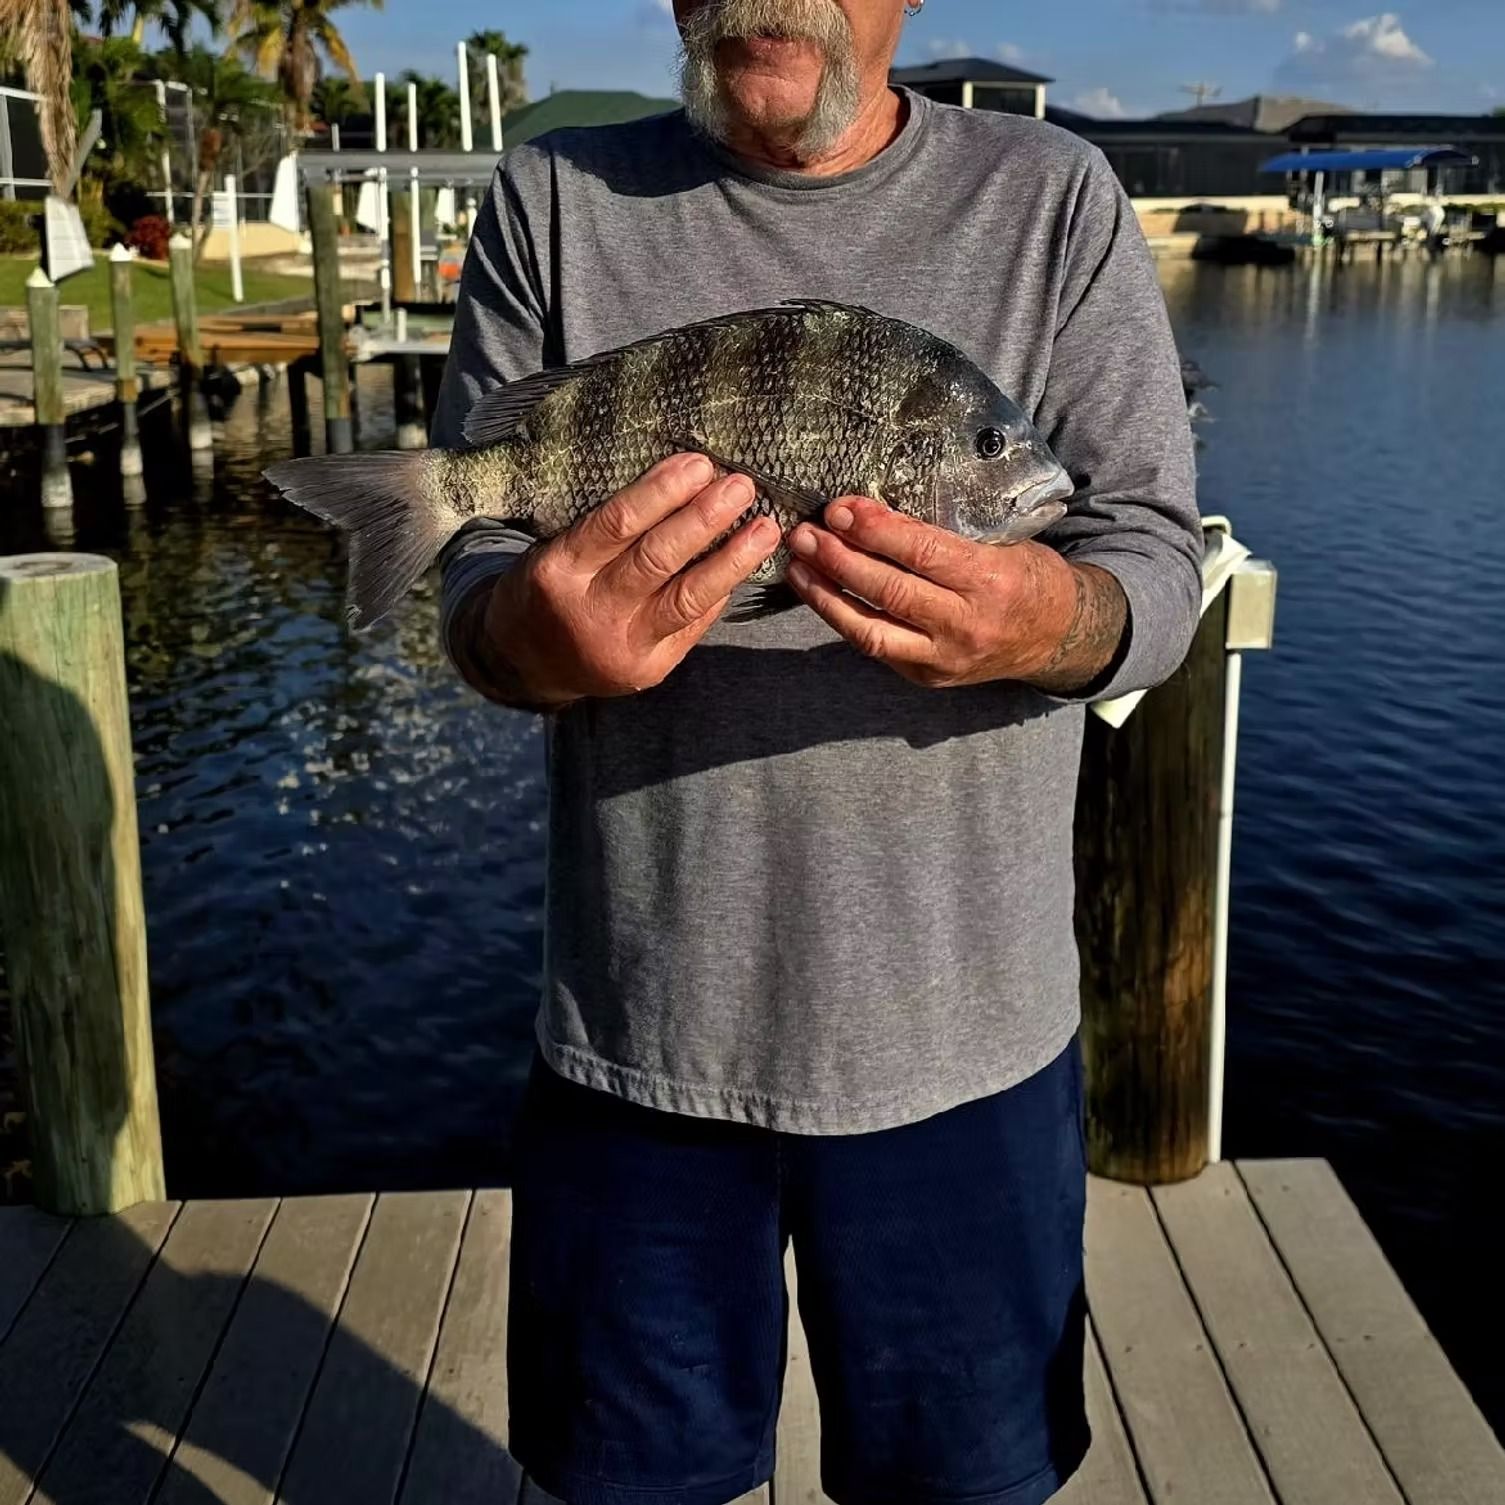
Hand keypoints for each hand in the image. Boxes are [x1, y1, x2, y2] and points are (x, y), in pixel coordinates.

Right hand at [476, 453, 779, 705]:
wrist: (528, 662)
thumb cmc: (552, 588)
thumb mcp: (557, 551)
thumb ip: (608, 530)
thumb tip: (683, 488)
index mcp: (560, 570)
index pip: (618, 523)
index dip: (663, 491)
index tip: (700, 465)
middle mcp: (590, 611)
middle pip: (656, 559)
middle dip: (705, 519)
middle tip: (742, 486)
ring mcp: (621, 646)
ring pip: (686, 598)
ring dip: (732, 560)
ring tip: (764, 529)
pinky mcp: (647, 671)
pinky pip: (692, 625)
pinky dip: (719, 592)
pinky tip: (743, 565)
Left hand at [784, 497, 1126, 693]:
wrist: (1058, 636)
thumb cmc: (1026, 574)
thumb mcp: (1002, 540)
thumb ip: (943, 532)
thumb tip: (871, 510)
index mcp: (990, 580)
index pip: (921, 552)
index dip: (875, 530)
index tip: (839, 508)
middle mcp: (965, 624)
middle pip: (888, 591)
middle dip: (838, 560)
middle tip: (804, 533)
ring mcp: (944, 657)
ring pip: (870, 630)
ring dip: (825, 596)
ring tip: (796, 565)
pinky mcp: (928, 676)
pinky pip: (876, 647)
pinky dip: (842, 619)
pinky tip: (819, 593)